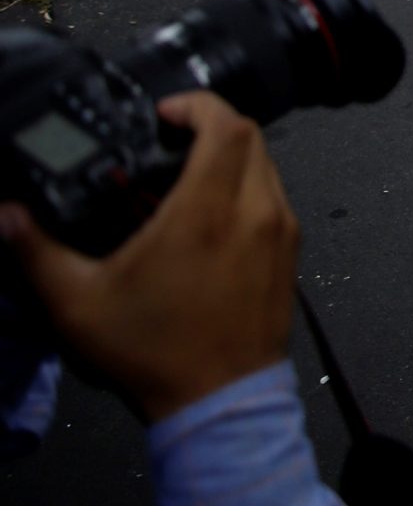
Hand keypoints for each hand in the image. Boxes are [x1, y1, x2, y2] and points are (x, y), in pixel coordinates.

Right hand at [0, 94, 299, 422]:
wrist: (219, 401)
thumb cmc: (153, 353)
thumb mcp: (77, 302)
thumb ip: (36, 252)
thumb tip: (5, 216)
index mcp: (207, 212)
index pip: (226, 126)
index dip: (198, 105)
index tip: (167, 112)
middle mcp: (255, 212)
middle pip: (250, 137)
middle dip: (211, 126)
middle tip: (171, 139)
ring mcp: (281, 232)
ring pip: (267, 165)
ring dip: (231, 157)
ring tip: (185, 176)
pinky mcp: (290, 254)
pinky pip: (275, 198)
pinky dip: (247, 188)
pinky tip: (210, 216)